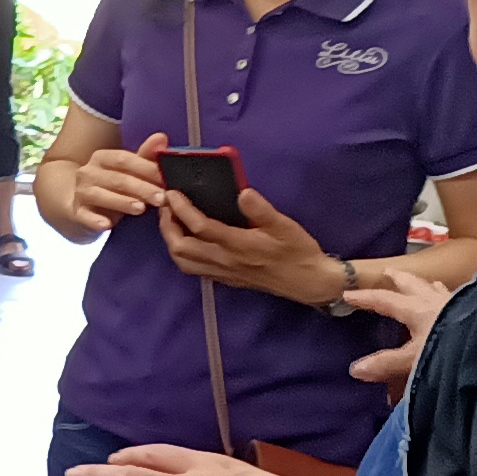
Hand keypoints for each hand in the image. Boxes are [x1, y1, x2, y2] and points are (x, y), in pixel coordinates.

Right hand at [64, 136, 169, 233]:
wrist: (80, 206)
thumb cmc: (111, 187)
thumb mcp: (127, 172)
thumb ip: (145, 156)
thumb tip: (162, 137)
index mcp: (101, 158)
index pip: (124, 159)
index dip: (146, 168)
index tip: (167, 178)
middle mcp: (88, 172)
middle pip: (117, 178)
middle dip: (142, 188)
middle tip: (162, 198)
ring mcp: (80, 193)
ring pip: (101, 196)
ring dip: (122, 202)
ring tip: (142, 209)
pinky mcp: (77, 213)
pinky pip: (85, 216)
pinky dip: (95, 220)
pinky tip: (107, 225)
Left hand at [159, 183, 339, 302]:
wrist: (309, 283)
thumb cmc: (299, 252)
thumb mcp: (285, 226)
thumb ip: (262, 210)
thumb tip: (242, 192)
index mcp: (238, 245)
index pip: (200, 227)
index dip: (182, 209)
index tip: (172, 193)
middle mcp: (225, 261)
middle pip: (181, 247)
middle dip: (167, 225)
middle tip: (166, 205)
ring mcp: (224, 272)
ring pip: (183, 261)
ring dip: (171, 240)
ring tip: (172, 221)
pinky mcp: (226, 279)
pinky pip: (194, 269)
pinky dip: (182, 253)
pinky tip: (187, 240)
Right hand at [347, 271, 451, 388]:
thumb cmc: (454, 350)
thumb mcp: (415, 360)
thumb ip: (388, 364)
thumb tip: (355, 369)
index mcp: (418, 309)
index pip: (385, 300)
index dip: (366, 298)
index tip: (348, 294)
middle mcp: (439, 302)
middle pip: (415, 285)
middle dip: (400, 279)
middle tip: (390, 272)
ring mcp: (461, 305)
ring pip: (440, 289)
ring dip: (428, 286)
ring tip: (426, 284)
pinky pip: (460, 300)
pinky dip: (452, 299)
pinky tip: (458, 304)